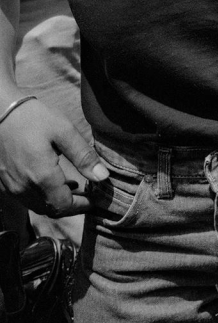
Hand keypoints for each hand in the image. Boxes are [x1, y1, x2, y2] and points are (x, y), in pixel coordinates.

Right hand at [0, 95, 107, 215]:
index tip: (97, 199)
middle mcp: (24, 188)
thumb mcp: (64, 131)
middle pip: (51, 210)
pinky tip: (54, 181)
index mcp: (41, 177)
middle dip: (72, 206)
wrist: (0, 112)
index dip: (82, 205)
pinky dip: (42, 196)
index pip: (64, 206)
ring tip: (75, 187)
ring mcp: (11, 187)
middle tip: (89, 194)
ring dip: (57, 202)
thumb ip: (83, 156)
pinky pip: (26, 198)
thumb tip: (103, 177)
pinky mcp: (5, 183)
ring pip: (38, 206)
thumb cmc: (35, 119)